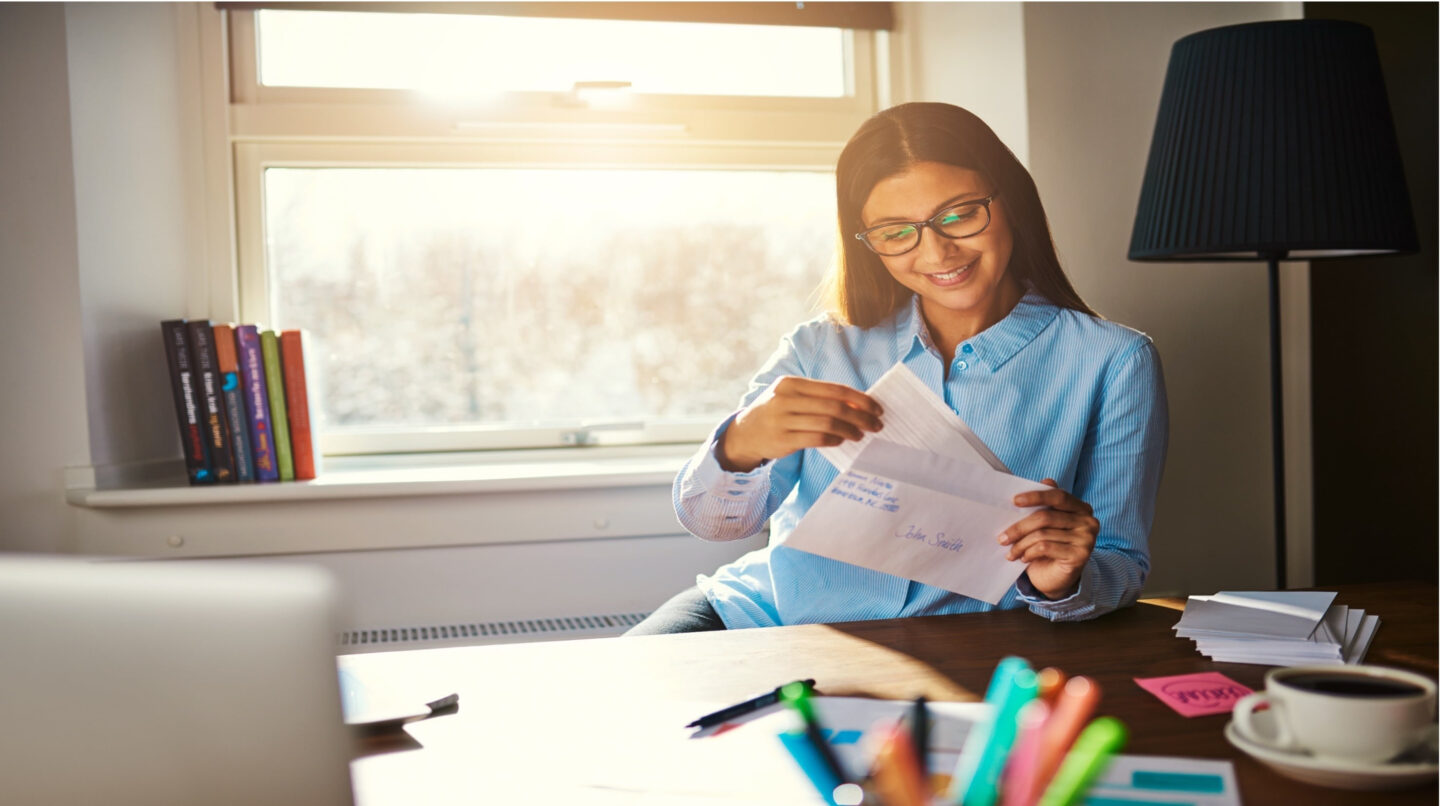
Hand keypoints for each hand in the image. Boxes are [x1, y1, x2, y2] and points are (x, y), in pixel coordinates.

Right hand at [717, 377, 882, 471]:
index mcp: (792, 384)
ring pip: (827, 423)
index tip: (876, 408)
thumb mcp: (791, 397)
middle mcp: (786, 399)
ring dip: (849, 430)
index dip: (859, 399)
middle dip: (860, 416)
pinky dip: (833, 440)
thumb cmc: (776, 412)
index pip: (834, 389)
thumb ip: (819, 399)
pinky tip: (841, 441)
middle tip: (876, 425)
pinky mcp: (782, 439)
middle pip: (834, 406)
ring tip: (860, 435)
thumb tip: (858, 406)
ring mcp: (783, 419)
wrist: (745, 433)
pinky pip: (816, 438)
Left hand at [998, 479, 1098, 599]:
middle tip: (1002, 538)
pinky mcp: (1080, 555)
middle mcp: (1088, 521)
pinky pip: (1046, 548)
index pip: (1058, 496)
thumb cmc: (1049, 547)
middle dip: (1020, 527)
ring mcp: (1086, 538)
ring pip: (1043, 534)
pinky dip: (1029, 552)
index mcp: (1081, 508)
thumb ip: (1043, 505)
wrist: (1057, 578)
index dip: (1036, 496)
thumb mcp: (1044, 526)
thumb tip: (1041, 481)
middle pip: (1046, 517)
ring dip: (1021, 544)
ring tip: (1010, 553)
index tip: (1014, 501)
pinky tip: (1023, 558)